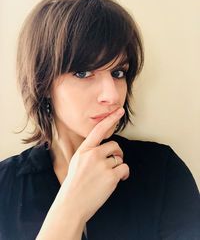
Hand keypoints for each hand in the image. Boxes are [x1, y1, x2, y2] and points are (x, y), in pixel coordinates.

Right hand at [60, 107, 129, 222]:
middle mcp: (93, 154)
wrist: (71, 204)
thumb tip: (106, 149)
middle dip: (117, 152)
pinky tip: (119, 179)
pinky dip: (124, 174)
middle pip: (114, 145)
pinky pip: (124, 168)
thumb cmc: (74, 184)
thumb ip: (89, 153)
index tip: (119, 111)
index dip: (110, 119)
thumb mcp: (77, 162)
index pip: (99, 130)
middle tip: (114, 161)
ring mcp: (102, 165)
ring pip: (119, 158)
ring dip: (118, 165)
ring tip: (111, 175)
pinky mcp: (111, 176)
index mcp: (84, 150)